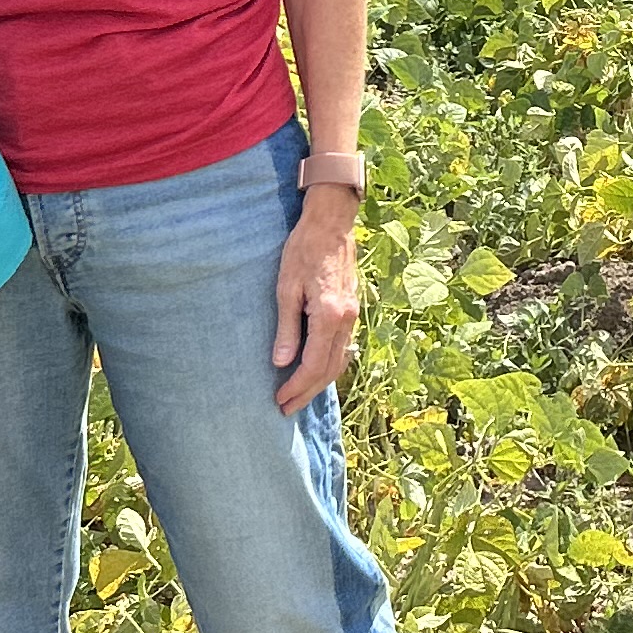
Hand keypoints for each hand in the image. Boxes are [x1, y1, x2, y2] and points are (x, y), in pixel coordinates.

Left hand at [270, 202, 361, 415]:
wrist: (331, 224)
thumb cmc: (303, 250)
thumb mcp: (286, 288)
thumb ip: (287, 328)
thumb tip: (281, 363)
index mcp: (329, 316)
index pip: (313, 365)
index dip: (296, 386)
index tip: (279, 399)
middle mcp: (346, 320)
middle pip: (329, 369)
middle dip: (307, 392)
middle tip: (286, 408)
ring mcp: (353, 316)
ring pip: (339, 361)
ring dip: (319, 383)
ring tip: (298, 396)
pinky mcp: (352, 310)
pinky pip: (343, 348)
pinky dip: (330, 366)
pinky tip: (317, 371)